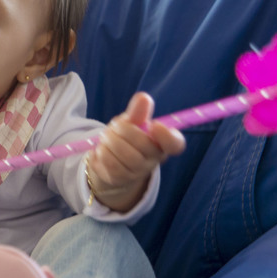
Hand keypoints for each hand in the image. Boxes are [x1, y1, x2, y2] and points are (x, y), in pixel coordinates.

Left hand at [85, 92, 185, 212]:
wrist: (112, 162)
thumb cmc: (127, 138)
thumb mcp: (133, 122)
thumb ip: (139, 111)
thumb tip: (143, 98)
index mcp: (161, 144)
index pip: (175, 144)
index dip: (167, 136)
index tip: (155, 125)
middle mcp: (153, 160)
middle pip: (142, 144)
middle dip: (123, 130)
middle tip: (115, 127)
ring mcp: (136, 172)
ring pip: (122, 153)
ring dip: (109, 140)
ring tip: (106, 138)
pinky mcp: (119, 179)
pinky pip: (109, 163)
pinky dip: (101, 152)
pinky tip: (101, 149)